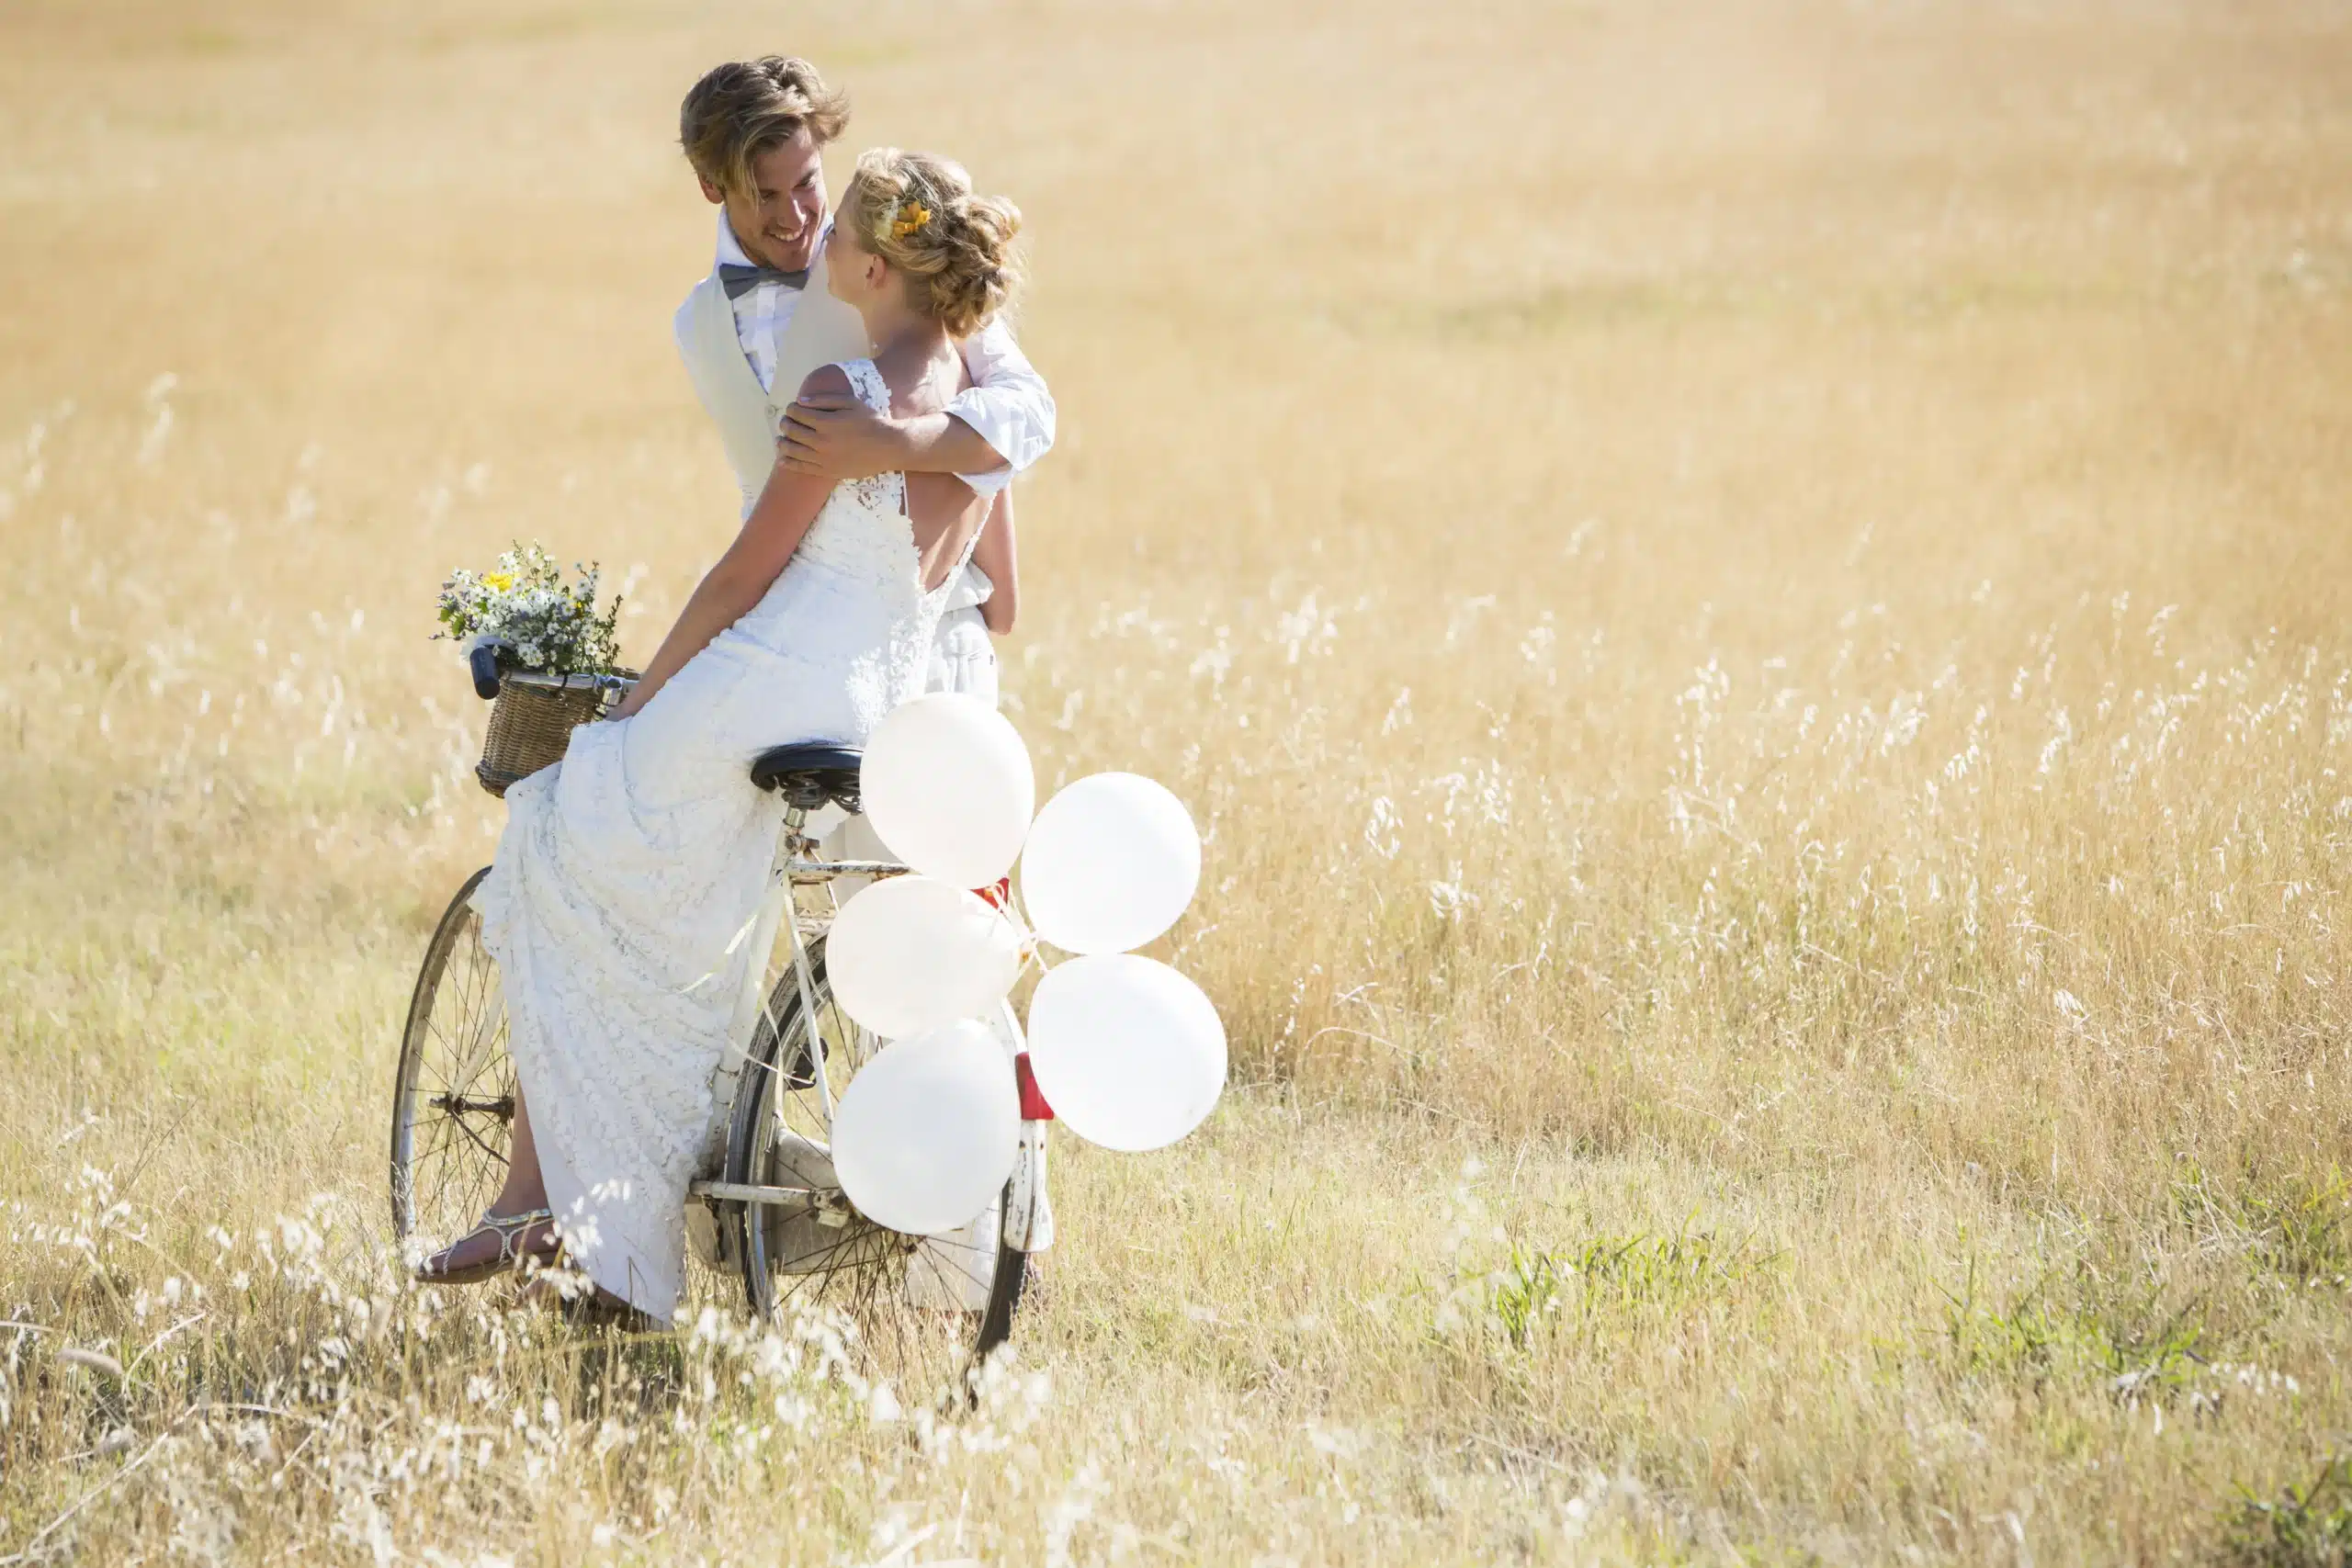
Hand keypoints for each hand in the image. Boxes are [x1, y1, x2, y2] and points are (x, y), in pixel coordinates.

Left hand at [780, 391, 902, 480]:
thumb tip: (801, 401)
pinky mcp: (827, 471)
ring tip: (780, 439)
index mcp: (826, 422)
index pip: (798, 414)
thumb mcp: (850, 403)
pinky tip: (782, 459)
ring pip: (793, 450)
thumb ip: (824, 399)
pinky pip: (802, 468)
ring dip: (783, 443)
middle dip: (785, 424)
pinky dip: (789, 462)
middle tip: (785, 422)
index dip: (791, 409)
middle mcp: (821, 441)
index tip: (792, 408)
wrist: (888, 447)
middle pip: (792, 431)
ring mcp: (823, 459)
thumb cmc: (871, 421)